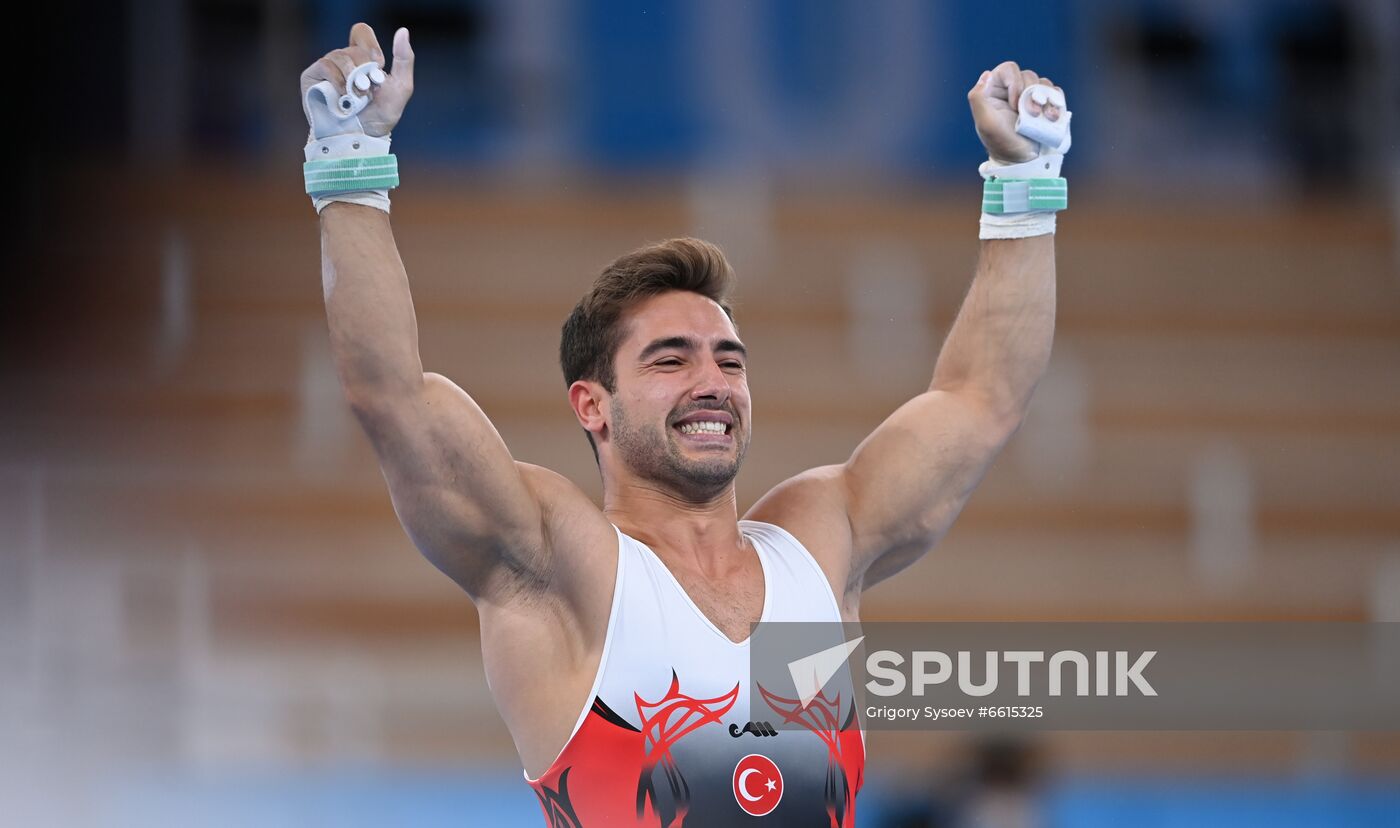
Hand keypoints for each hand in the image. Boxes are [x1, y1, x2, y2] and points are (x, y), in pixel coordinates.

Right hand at [300, 23, 414, 137]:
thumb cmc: (380, 116)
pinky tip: (344, 95)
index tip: (379, 65)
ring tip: (358, 96)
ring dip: (353, 77)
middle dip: (366, 69)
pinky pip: (325, 66)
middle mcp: (343, 60)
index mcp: (363, 58)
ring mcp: (327, 67)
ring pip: (340, 55)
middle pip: (354, 48)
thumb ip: (404, 59)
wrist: (361, 137)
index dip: (370, 46)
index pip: (361, 32)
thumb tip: (403, 31)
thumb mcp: (401, 87)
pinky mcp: (312, 77)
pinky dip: (338, 80)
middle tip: (369, 89)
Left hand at [967, 61, 1061, 163]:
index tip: (1014, 105)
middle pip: (1028, 75)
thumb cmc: (1002, 142)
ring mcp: (1030, 97)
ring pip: (1043, 83)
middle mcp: (1012, 90)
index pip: (1008, 69)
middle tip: (1031, 114)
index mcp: (994, 90)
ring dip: (1046, 99)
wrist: (1023, 161)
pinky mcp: (1045, 104)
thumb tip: (986, 74)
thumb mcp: (985, 122)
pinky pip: (1055, 92)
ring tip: (1044, 118)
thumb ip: (977, 97)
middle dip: (1032, 94)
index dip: (1015, 83)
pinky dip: (1056, 102)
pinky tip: (1052, 117)